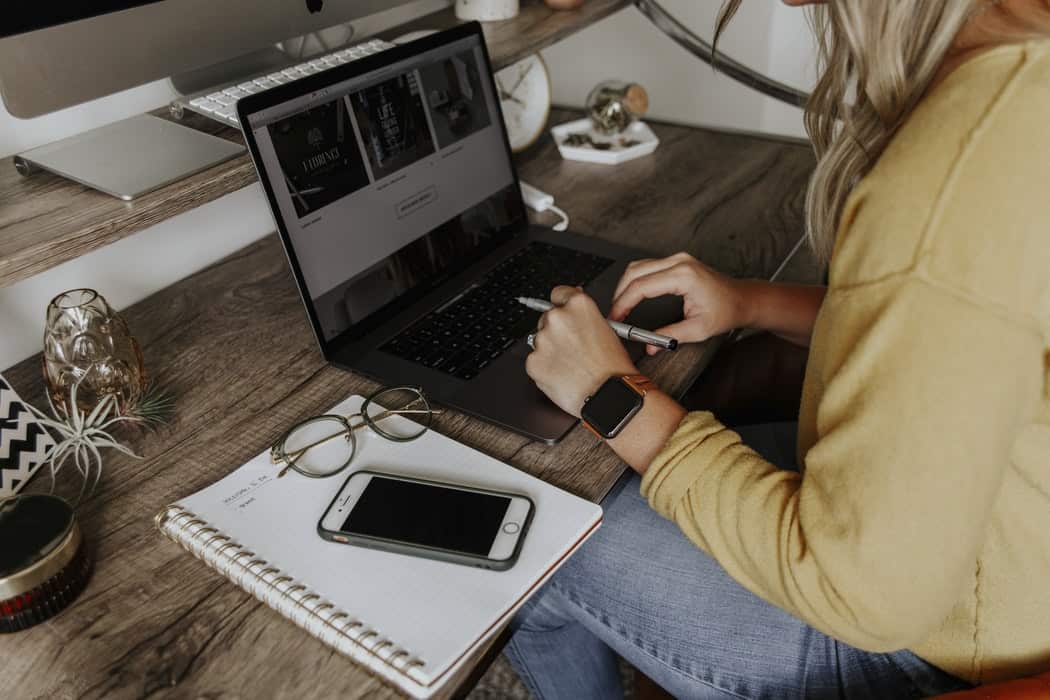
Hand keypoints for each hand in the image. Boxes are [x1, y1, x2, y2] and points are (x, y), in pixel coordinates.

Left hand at [525, 286, 638, 416]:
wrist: (608, 395)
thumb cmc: (613, 367)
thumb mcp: (608, 330)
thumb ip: (585, 314)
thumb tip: (573, 304)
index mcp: (578, 305)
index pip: (558, 293)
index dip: (562, 305)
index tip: (564, 313)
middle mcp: (558, 318)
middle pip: (547, 318)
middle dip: (556, 332)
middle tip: (573, 348)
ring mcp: (543, 340)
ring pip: (540, 341)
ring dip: (550, 350)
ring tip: (571, 365)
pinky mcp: (533, 361)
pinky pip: (535, 361)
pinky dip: (545, 368)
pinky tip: (563, 374)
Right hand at [609, 252, 747, 354]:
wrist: (742, 299)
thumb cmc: (726, 311)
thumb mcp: (698, 329)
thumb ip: (670, 337)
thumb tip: (649, 346)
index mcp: (684, 276)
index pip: (642, 286)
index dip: (623, 303)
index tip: (616, 318)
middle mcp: (679, 262)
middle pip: (635, 272)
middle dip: (619, 294)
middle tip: (614, 315)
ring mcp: (678, 259)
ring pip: (638, 266)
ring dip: (625, 286)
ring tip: (620, 307)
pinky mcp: (676, 261)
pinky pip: (647, 266)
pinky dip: (635, 280)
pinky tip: (632, 295)